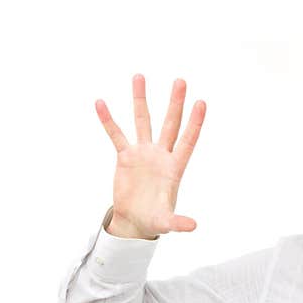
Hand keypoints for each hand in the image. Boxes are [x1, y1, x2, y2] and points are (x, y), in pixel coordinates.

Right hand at [95, 74, 205, 238]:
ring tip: (139, 76)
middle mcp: (161, 155)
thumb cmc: (154, 220)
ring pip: (142, 121)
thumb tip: (193, 227)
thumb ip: (178, 223)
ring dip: (141, 100)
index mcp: (174, 168)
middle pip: (170, 124)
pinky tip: (101, 103)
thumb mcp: (166, 222)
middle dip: (175, 103)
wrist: (136, 220)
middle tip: (181, 80)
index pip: (188, 141)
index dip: (195, 123)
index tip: (202, 102)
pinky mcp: (125, 157)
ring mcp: (143, 153)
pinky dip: (108, 120)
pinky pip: (116, 135)